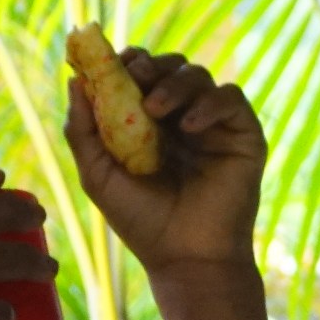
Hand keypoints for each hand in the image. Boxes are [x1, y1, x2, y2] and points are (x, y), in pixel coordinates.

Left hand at [65, 47, 263, 274]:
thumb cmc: (142, 222)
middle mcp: (183, 119)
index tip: (111, 64)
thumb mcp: (99, 174)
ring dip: (174, 83)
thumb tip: (74, 81)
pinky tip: (189, 127)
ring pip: (199, 75)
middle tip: (134, 78)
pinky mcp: (245, 136)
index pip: (140, 74)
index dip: (126, 62)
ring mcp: (214, 127)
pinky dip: (209, 103)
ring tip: (155, 109)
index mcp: (150, 123)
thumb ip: (82, 130)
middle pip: (169, 66)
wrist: (187, 258)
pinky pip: (232, 98)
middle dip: (150, 65)